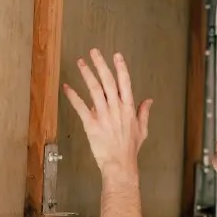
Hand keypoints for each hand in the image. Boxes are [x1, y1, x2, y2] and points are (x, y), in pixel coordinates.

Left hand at [63, 48, 152, 174]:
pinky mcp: (91, 124)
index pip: (125, 83)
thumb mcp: (142, 129)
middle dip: (100, 64)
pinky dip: (73, 96)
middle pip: (108, 81)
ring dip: (87, 74)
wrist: (120, 164)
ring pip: (94, 90)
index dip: (120, 68)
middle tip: (94, 52)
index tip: (116, 56)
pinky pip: (80, 107)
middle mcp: (116, 109)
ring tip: (81, 63)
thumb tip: (148, 101)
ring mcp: (103, 116)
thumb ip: (144, 112)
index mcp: (128, 108)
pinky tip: (67, 87)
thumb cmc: (130, 149)